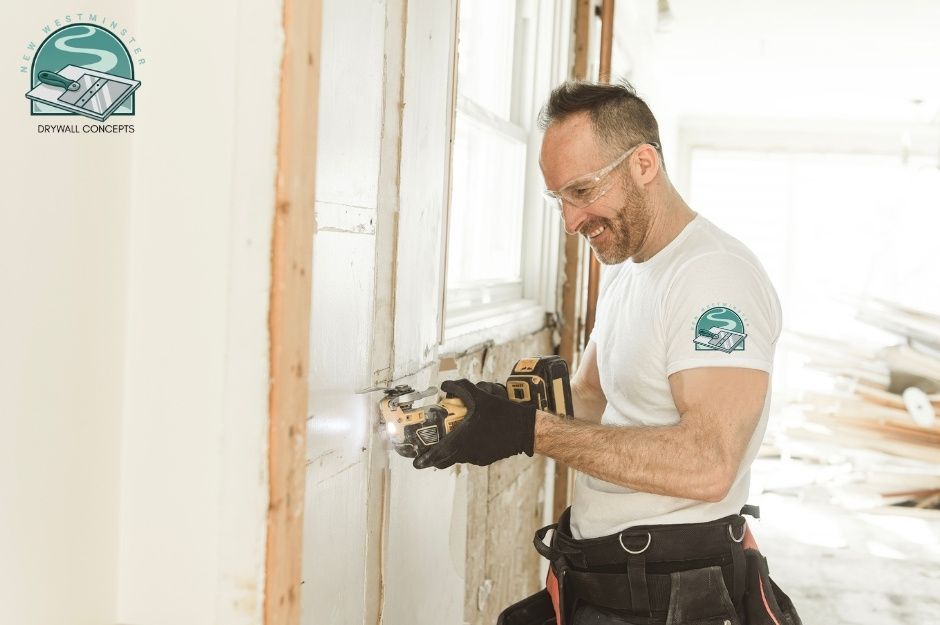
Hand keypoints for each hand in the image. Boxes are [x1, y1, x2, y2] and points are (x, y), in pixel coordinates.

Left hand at [412, 379, 535, 468]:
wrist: (525, 428)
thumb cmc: (503, 414)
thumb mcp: (480, 396)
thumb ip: (460, 388)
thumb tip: (445, 384)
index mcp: (463, 440)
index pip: (439, 455)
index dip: (425, 459)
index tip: (416, 463)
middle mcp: (469, 452)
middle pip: (445, 460)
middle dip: (435, 457)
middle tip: (429, 451)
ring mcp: (478, 457)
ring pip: (458, 457)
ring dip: (452, 451)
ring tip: (450, 440)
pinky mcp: (487, 458)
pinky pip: (471, 456)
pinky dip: (466, 449)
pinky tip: (471, 438)